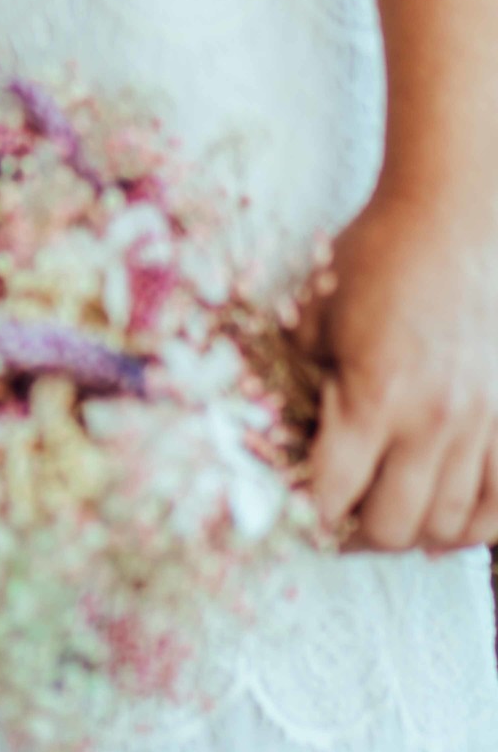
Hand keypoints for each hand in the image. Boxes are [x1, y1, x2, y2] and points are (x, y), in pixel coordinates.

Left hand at [308, 186, 497, 550]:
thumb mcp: (313, 314)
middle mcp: (433, 422)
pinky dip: (474, 525)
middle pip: (393, 525)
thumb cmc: (377, 257)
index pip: (331, 491)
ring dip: (411, 532)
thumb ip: (297, 378)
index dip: (304, 510)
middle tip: (335, 519)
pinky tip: (446, 523)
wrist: (457, 219)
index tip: (290, 506)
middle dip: (355, 532)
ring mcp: (482, 424)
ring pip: (449, 525)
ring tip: (383, 520)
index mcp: (374, 396)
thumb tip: (274, 431)